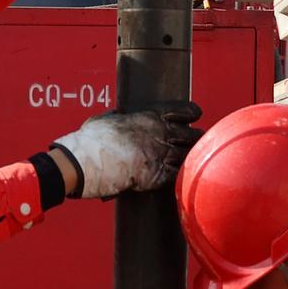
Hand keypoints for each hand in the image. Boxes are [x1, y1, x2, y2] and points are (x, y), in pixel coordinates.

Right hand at [52, 102, 200, 198]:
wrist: (89, 161)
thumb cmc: (92, 140)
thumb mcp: (106, 120)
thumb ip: (118, 118)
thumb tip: (117, 115)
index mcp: (149, 117)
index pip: (181, 111)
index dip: (191, 113)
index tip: (197, 115)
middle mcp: (160, 134)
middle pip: (188, 134)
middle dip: (194, 137)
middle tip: (198, 139)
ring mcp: (161, 155)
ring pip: (187, 154)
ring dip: (192, 156)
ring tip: (198, 158)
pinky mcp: (158, 175)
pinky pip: (178, 174)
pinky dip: (183, 175)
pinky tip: (187, 177)